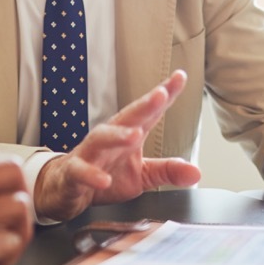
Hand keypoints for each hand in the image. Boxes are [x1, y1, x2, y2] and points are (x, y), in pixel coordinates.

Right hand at [33, 70, 200, 220]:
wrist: (66, 188)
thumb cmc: (105, 173)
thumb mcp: (142, 175)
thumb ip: (168, 171)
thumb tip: (197, 172)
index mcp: (129, 134)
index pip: (150, 112)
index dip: (165, 93)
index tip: (180, 77)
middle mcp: (110, 138)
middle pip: (127, 117)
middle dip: (144, 104)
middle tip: (161, 94)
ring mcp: (90, 153)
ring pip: (102, 138)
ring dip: (118, 135)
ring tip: (135, 136)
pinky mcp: (74, 172)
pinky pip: (81, 171)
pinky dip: (92, 174)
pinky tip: (104, 180)